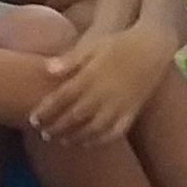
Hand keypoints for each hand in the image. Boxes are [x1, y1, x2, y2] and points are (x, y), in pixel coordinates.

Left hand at [27, 28, 164, 145]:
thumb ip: (70, 59)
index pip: (62, 98)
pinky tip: (87, 143)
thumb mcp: (93, 45)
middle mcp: (103, 94)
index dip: (46, 111)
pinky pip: (114, 132)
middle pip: (74, 117)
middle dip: (56, 127)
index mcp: (90, 76)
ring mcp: (119, 105)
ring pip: (92, 129)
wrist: (153, 48)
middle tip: (43, 133)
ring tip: (61, 140)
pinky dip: (99, 141)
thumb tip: (47, 70)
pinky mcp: (132, 112)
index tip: (33, 119)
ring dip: (74, 137)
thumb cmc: (118, 44)